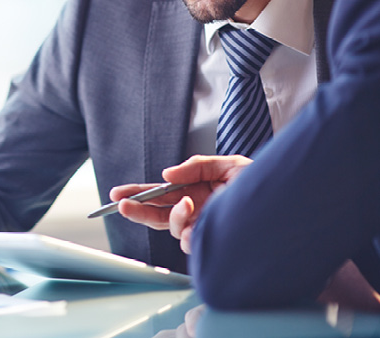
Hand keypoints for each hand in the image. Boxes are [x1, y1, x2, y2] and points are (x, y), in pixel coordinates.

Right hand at [110, 155, 251, 252]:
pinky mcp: (214, 240)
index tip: (118, 193)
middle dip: (138, 210)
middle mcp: (196, 210)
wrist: (288, 202)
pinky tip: (196, 223)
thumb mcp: (228, 165)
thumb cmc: (261, 183)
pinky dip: (190, 232)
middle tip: (121, 206)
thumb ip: (196, 166)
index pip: (161, 193)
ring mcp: (204, 227)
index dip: (139, 193)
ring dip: (174, 217)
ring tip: (187, 204)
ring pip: (174, 228)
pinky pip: (192, 242)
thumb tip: (166, 174)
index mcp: (195, 190)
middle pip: (158, 213)